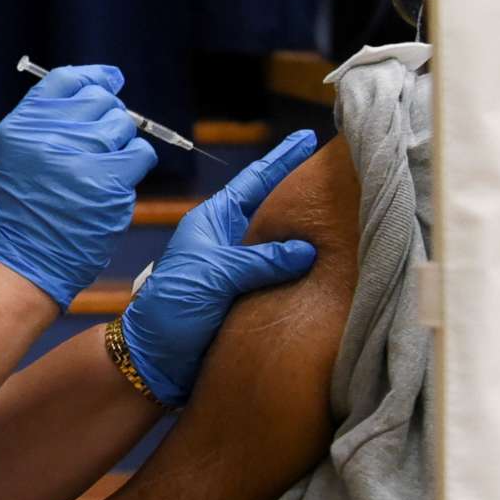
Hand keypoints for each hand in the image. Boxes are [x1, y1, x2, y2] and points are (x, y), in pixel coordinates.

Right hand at [0, 65, 156, 307]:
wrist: (24, 259)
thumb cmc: (23, 208)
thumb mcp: (15, 155)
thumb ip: (47, 120)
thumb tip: (100, 84)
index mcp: (22, 126)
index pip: (65, 79)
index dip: (94, 77)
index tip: (111, 81)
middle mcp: (47, 136)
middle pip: (98, 99)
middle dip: (107, 116)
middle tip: (100, 143)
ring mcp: (79, 158)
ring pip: (122, 124)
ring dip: (121, 143)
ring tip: (103, 167)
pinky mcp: (108, 183)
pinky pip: (140, 152)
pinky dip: (135, 162)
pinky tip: (119, 178)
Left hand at [120, 131, 321, 403]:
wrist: (155, 360)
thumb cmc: (172, 309)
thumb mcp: (213, 275)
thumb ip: (259, 259)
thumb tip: (307, 248)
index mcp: (213, 221)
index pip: (254, 182)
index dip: (281, 160)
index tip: (306, 138)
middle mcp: (230, 239)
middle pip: (273, 208)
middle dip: (302, 190)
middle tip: (337, 172)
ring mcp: (240, 268)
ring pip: (281, 242)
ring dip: (308, 231)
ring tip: (344, 213)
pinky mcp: (250, 296)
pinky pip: (284, 275)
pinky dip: (306, 268)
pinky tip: (332, 262)